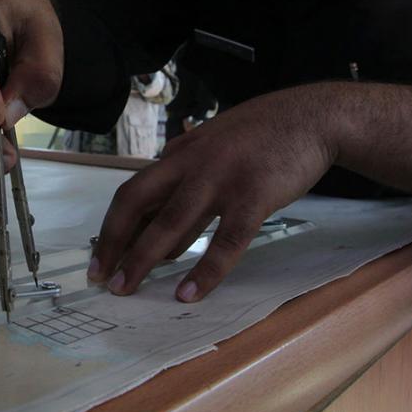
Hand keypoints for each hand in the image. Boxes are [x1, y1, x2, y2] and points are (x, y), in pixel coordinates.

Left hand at [88, 85, 336, 301]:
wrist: (310, 117)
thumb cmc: (261, 133)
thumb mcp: (211, 143)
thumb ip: (185, 172)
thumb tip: (163, 218)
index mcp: (180, 154)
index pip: (134, 192)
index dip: (113, 226)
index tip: (101, 256)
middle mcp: (191, 164)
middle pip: (138, 202)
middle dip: (114, 241)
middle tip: (102, 277)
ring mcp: (221, 178)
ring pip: (173, 222)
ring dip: (144, 258)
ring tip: (126, 288)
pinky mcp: (253, 195)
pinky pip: (225, 240)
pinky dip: (205, 270)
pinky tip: (189, 293)